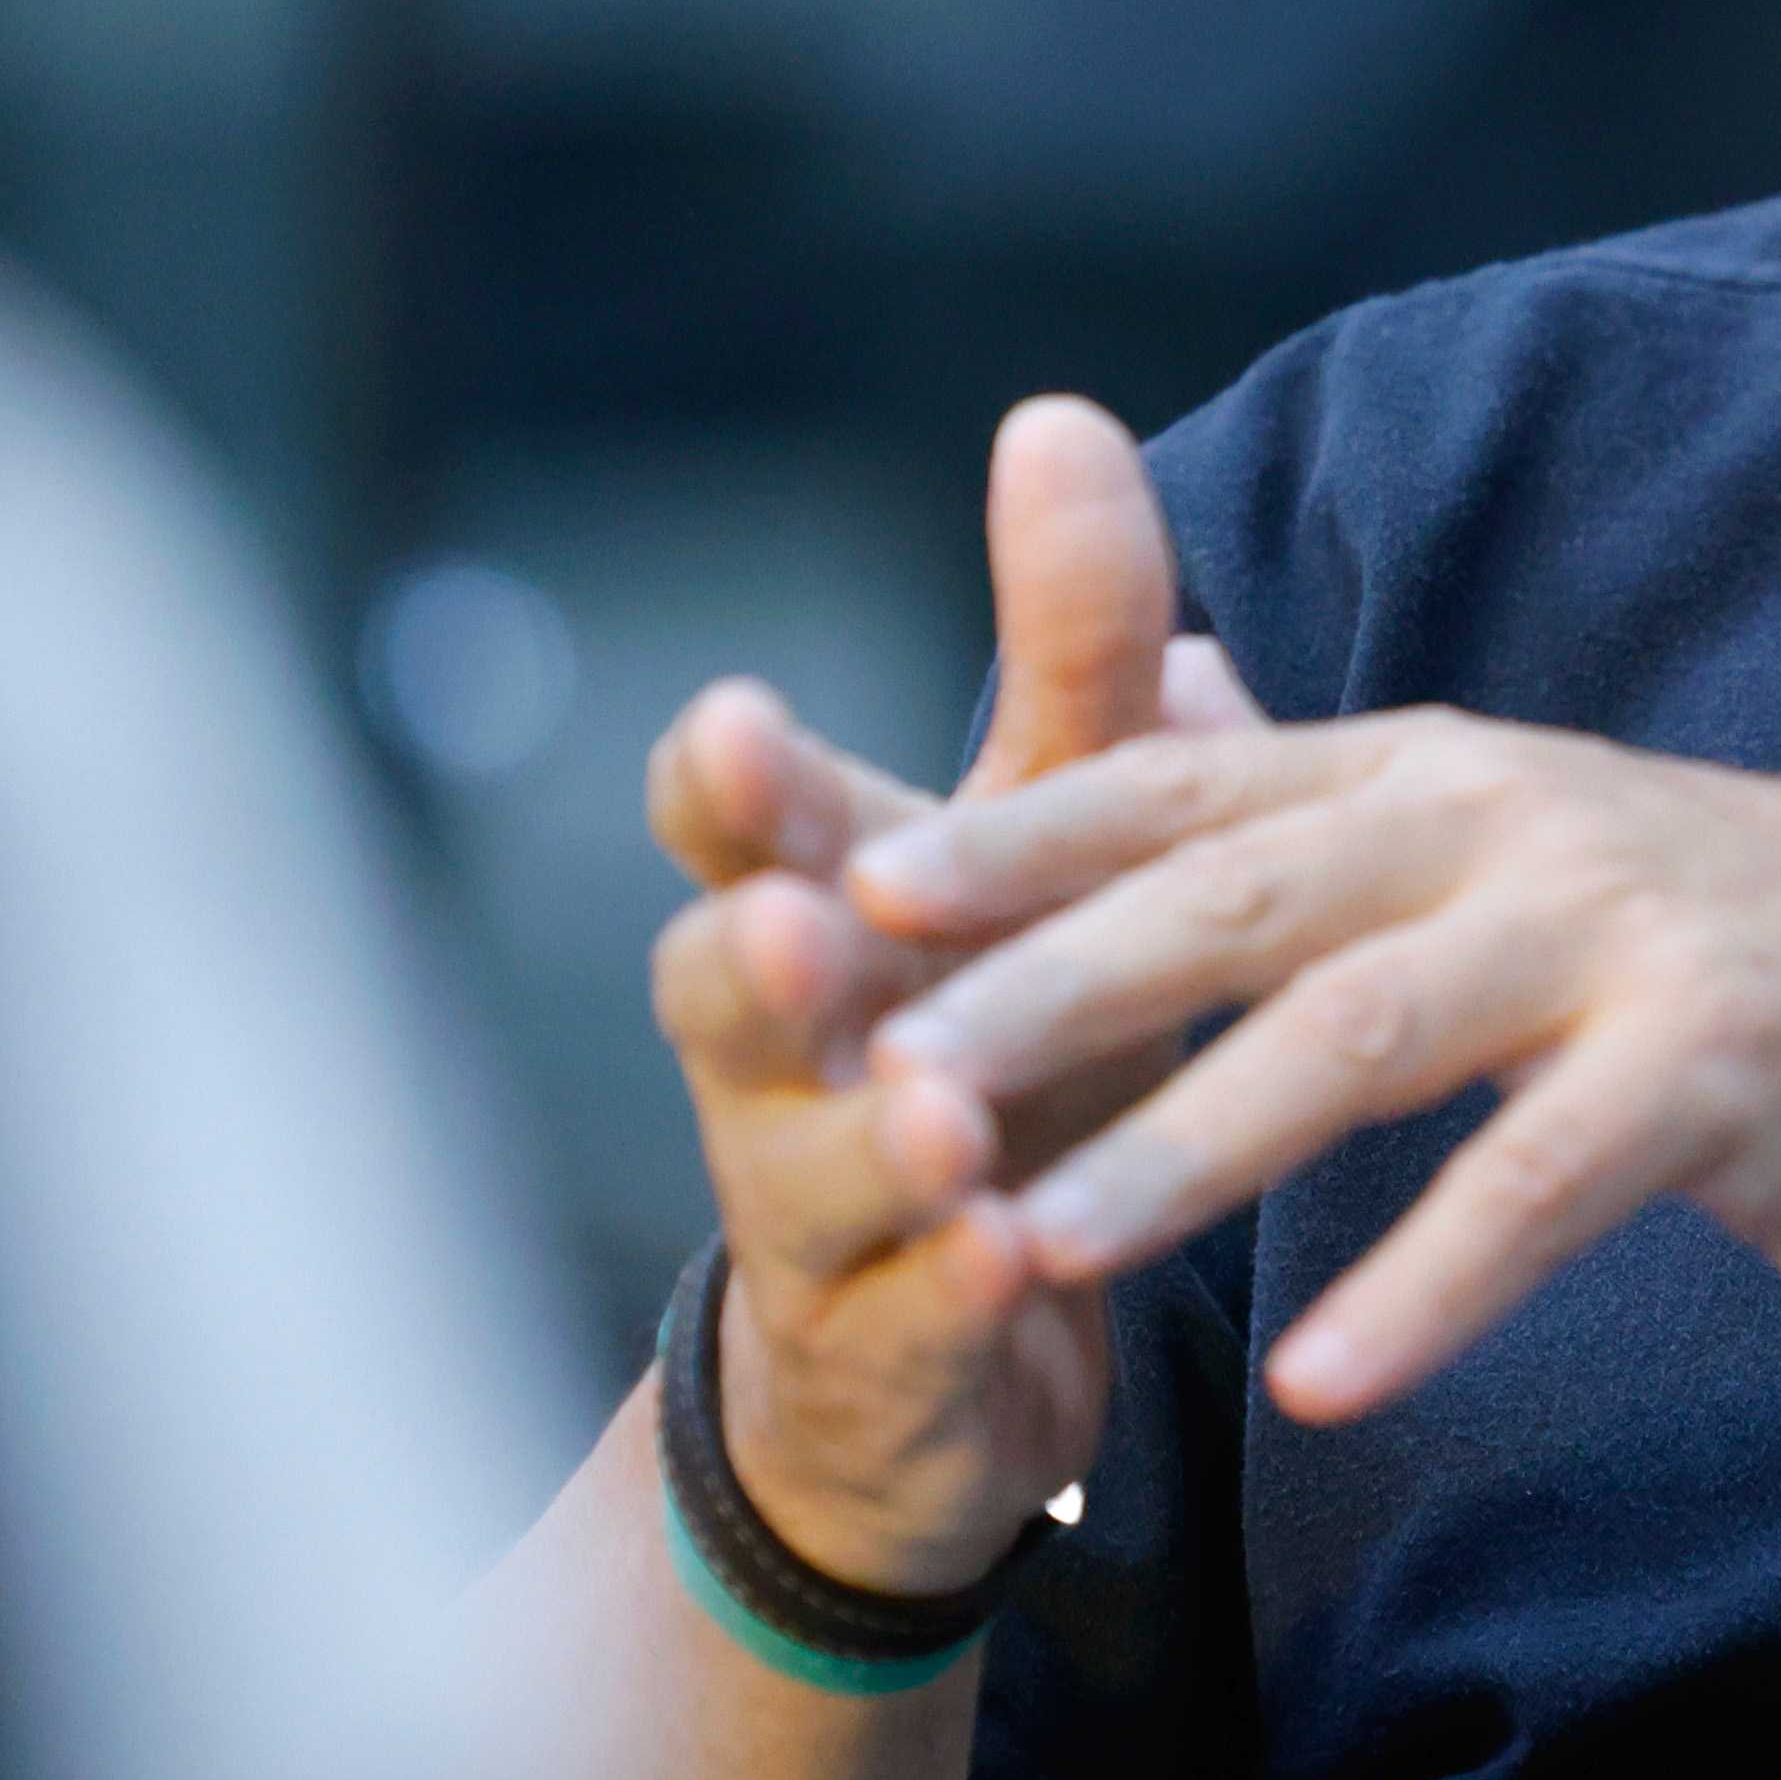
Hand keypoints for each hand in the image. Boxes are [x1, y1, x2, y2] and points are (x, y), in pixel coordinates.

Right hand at [637, 398, 1256, 1590]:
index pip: (736, 825)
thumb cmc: (1005, 1041)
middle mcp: (783, 1048)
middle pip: (715, 987)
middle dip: (748, 949)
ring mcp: (813, 1210)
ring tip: (944, 1109)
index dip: (723, 788)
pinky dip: (955, 1291)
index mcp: (825, 903)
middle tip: (792, 911)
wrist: (959, 1341)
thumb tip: (1065, 426)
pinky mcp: (882, 1353)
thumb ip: (1065, 657)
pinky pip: (905, 1321)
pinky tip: (1009, 1261)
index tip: (736, 723)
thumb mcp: (1059, 844)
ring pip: (802, 1166)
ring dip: (871, 1135)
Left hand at [839, 713, 1780, 1423]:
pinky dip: (1424, 1282)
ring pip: (1351, 1040)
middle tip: (869, 1093)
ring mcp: (1613, 931)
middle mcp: (1503, 820)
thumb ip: (1341, 807)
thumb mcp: (1516, 846)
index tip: (837, 892)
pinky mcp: (1714, 1063)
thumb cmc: (1723, 953)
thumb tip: (1174, 715)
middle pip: (1226, 900)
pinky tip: (1319, 1380)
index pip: (1178, 788)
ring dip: (1178, 1157)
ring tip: (1030, 1255)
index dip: (1009, 839)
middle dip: (1035, 999)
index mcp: (1433, 769)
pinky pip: (1538, 1184)